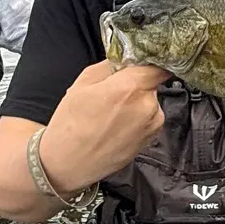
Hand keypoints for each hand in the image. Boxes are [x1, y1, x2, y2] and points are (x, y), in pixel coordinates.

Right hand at [39, 60, 167, 190]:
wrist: (67, 164)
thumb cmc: (71, 124)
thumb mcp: (83, 83)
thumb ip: (110, 65)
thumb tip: (125, 59)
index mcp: (130, 87)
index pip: (157, 65)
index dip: (148, 63)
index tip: (139, 64)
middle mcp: (147, 106)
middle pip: (151, 83)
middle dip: (136, 84)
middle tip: (113, 92)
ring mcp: (151, 126)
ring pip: (150, 102)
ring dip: (137, 103)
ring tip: (111, 114)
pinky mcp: (150, 140)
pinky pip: (149, 119)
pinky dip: (137, 119)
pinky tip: (116, 126)